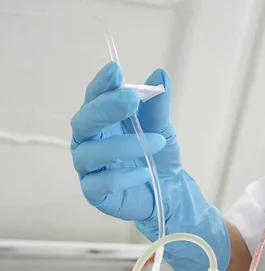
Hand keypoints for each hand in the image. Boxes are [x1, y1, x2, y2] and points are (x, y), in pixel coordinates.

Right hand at [70, 62, 229, 270]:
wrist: (168, 192)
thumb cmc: (157, 155)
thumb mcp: (162, 127)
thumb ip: (158, 104)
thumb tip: (160, 74)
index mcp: (100, 121)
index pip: (93, 98)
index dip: (101, 85)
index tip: (115, 70)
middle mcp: (88, 142)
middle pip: (83, 122)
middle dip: (106, 108)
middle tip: (132, 98)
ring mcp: (89, 169)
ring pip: (91, 153)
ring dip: (122, 145)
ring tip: (155, 143)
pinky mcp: (95, 194)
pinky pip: (100, 184)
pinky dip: (122, 177)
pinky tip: (144, 171)